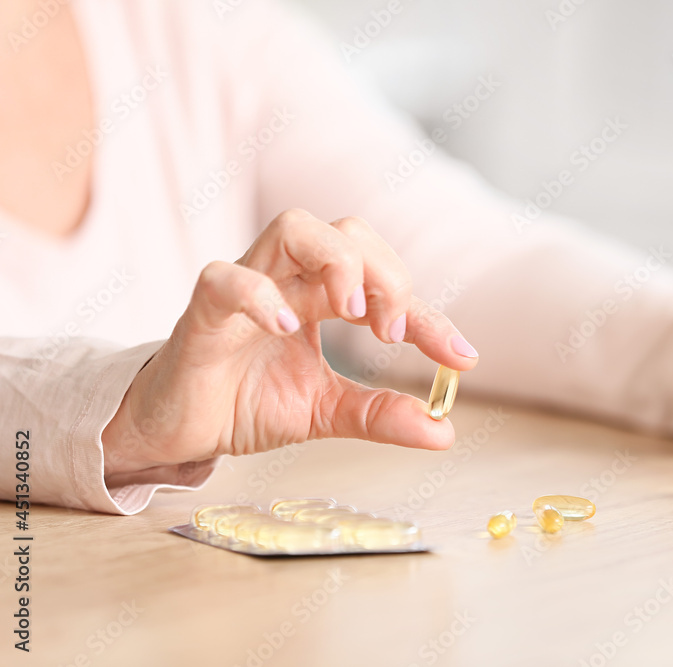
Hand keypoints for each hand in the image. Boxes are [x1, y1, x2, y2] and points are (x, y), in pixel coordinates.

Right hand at [102, 210, 478, 477]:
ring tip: (354, 313)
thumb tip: (445, 431)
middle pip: (346, 231)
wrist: (179, 428)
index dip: (427, 315)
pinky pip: (225, 279)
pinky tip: (288, 327)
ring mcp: (246, 288)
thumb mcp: (326, 411)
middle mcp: (289, 280)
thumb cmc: (247, 401)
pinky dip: (259, 296)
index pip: (384, 284)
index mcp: (321, 297)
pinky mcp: (203, 311)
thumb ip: (380, 415)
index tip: (461, 357)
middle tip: (393, 333)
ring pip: (293, 227)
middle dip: (385, 272)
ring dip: (336, 262)